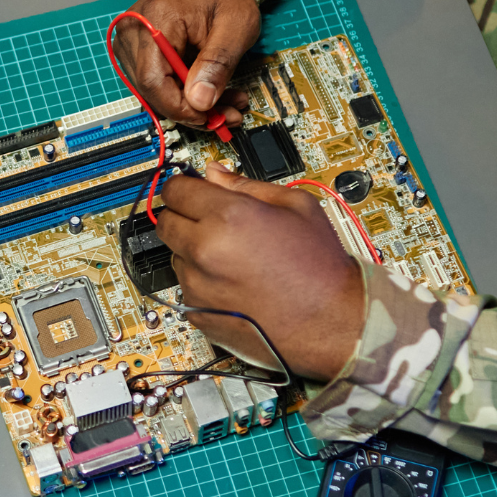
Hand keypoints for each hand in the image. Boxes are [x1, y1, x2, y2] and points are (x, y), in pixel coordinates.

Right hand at [116, 0, 260, 128]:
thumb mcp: (237, 25)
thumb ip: (218, 63)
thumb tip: (200, 102)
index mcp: (156, 17)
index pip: (153, 79)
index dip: (179, 107)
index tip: (209, 117)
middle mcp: (133, 28)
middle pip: (150, 89)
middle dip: (190, 110)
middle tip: (227, 114)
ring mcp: (130, 39)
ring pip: (152, 91)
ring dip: (189, 104)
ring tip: (225, 101)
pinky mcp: (134, 49)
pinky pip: (154, 82)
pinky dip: (182, 93)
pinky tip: (208, 91)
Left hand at [154, 163, 363, 381]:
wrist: (331, 324)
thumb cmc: (320, 268)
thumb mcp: (296, 206)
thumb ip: (246, 185)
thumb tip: (215, 173)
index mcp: (227, 217)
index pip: (175, 190)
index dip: (185, 186)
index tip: (192, 189)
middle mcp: (204, 251)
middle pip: (165, 221)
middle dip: (183, 215)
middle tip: (210, 220)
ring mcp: (197, 286)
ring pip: (174, 255)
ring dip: (192, 250)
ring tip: (232, 257)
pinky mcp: (197, 314)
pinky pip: (185, 287)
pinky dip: (201, 281)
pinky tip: (233, 282)